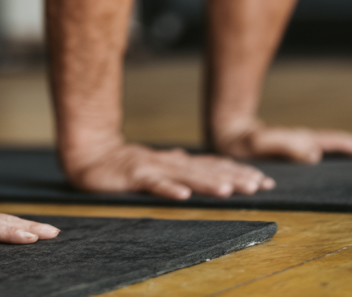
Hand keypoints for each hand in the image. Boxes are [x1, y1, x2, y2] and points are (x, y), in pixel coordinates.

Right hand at [64, 141, 274, 200]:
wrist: (88, 153)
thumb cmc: (121, 162)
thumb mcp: (154, 164)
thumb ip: (174, 163)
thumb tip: (192, 160)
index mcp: (176, 162)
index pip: (213, 166)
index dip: (238, 172)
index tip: (263, 180)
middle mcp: (169, 162)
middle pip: (206, 170)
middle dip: (234, 177)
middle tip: (260, 185)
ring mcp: (152, 167)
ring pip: (185, 176)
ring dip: (208, 183)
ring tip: (229, 191)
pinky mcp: (133, 175)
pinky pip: (153, 184)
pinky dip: (168, 189)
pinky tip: (183, 197)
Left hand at [218, 120, 351, 162]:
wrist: (226, 134)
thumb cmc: (241, 141)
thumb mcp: (259, 143)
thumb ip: (284, 145)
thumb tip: (315, 153)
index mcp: (302, 139)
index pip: (337, 142)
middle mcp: (304, 141)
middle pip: (339, 143)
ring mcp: (298, 145)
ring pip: (331, 148)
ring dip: (351, 153)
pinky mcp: (291, 152)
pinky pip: (319, 153)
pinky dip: (335, 157)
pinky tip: (337, 165)